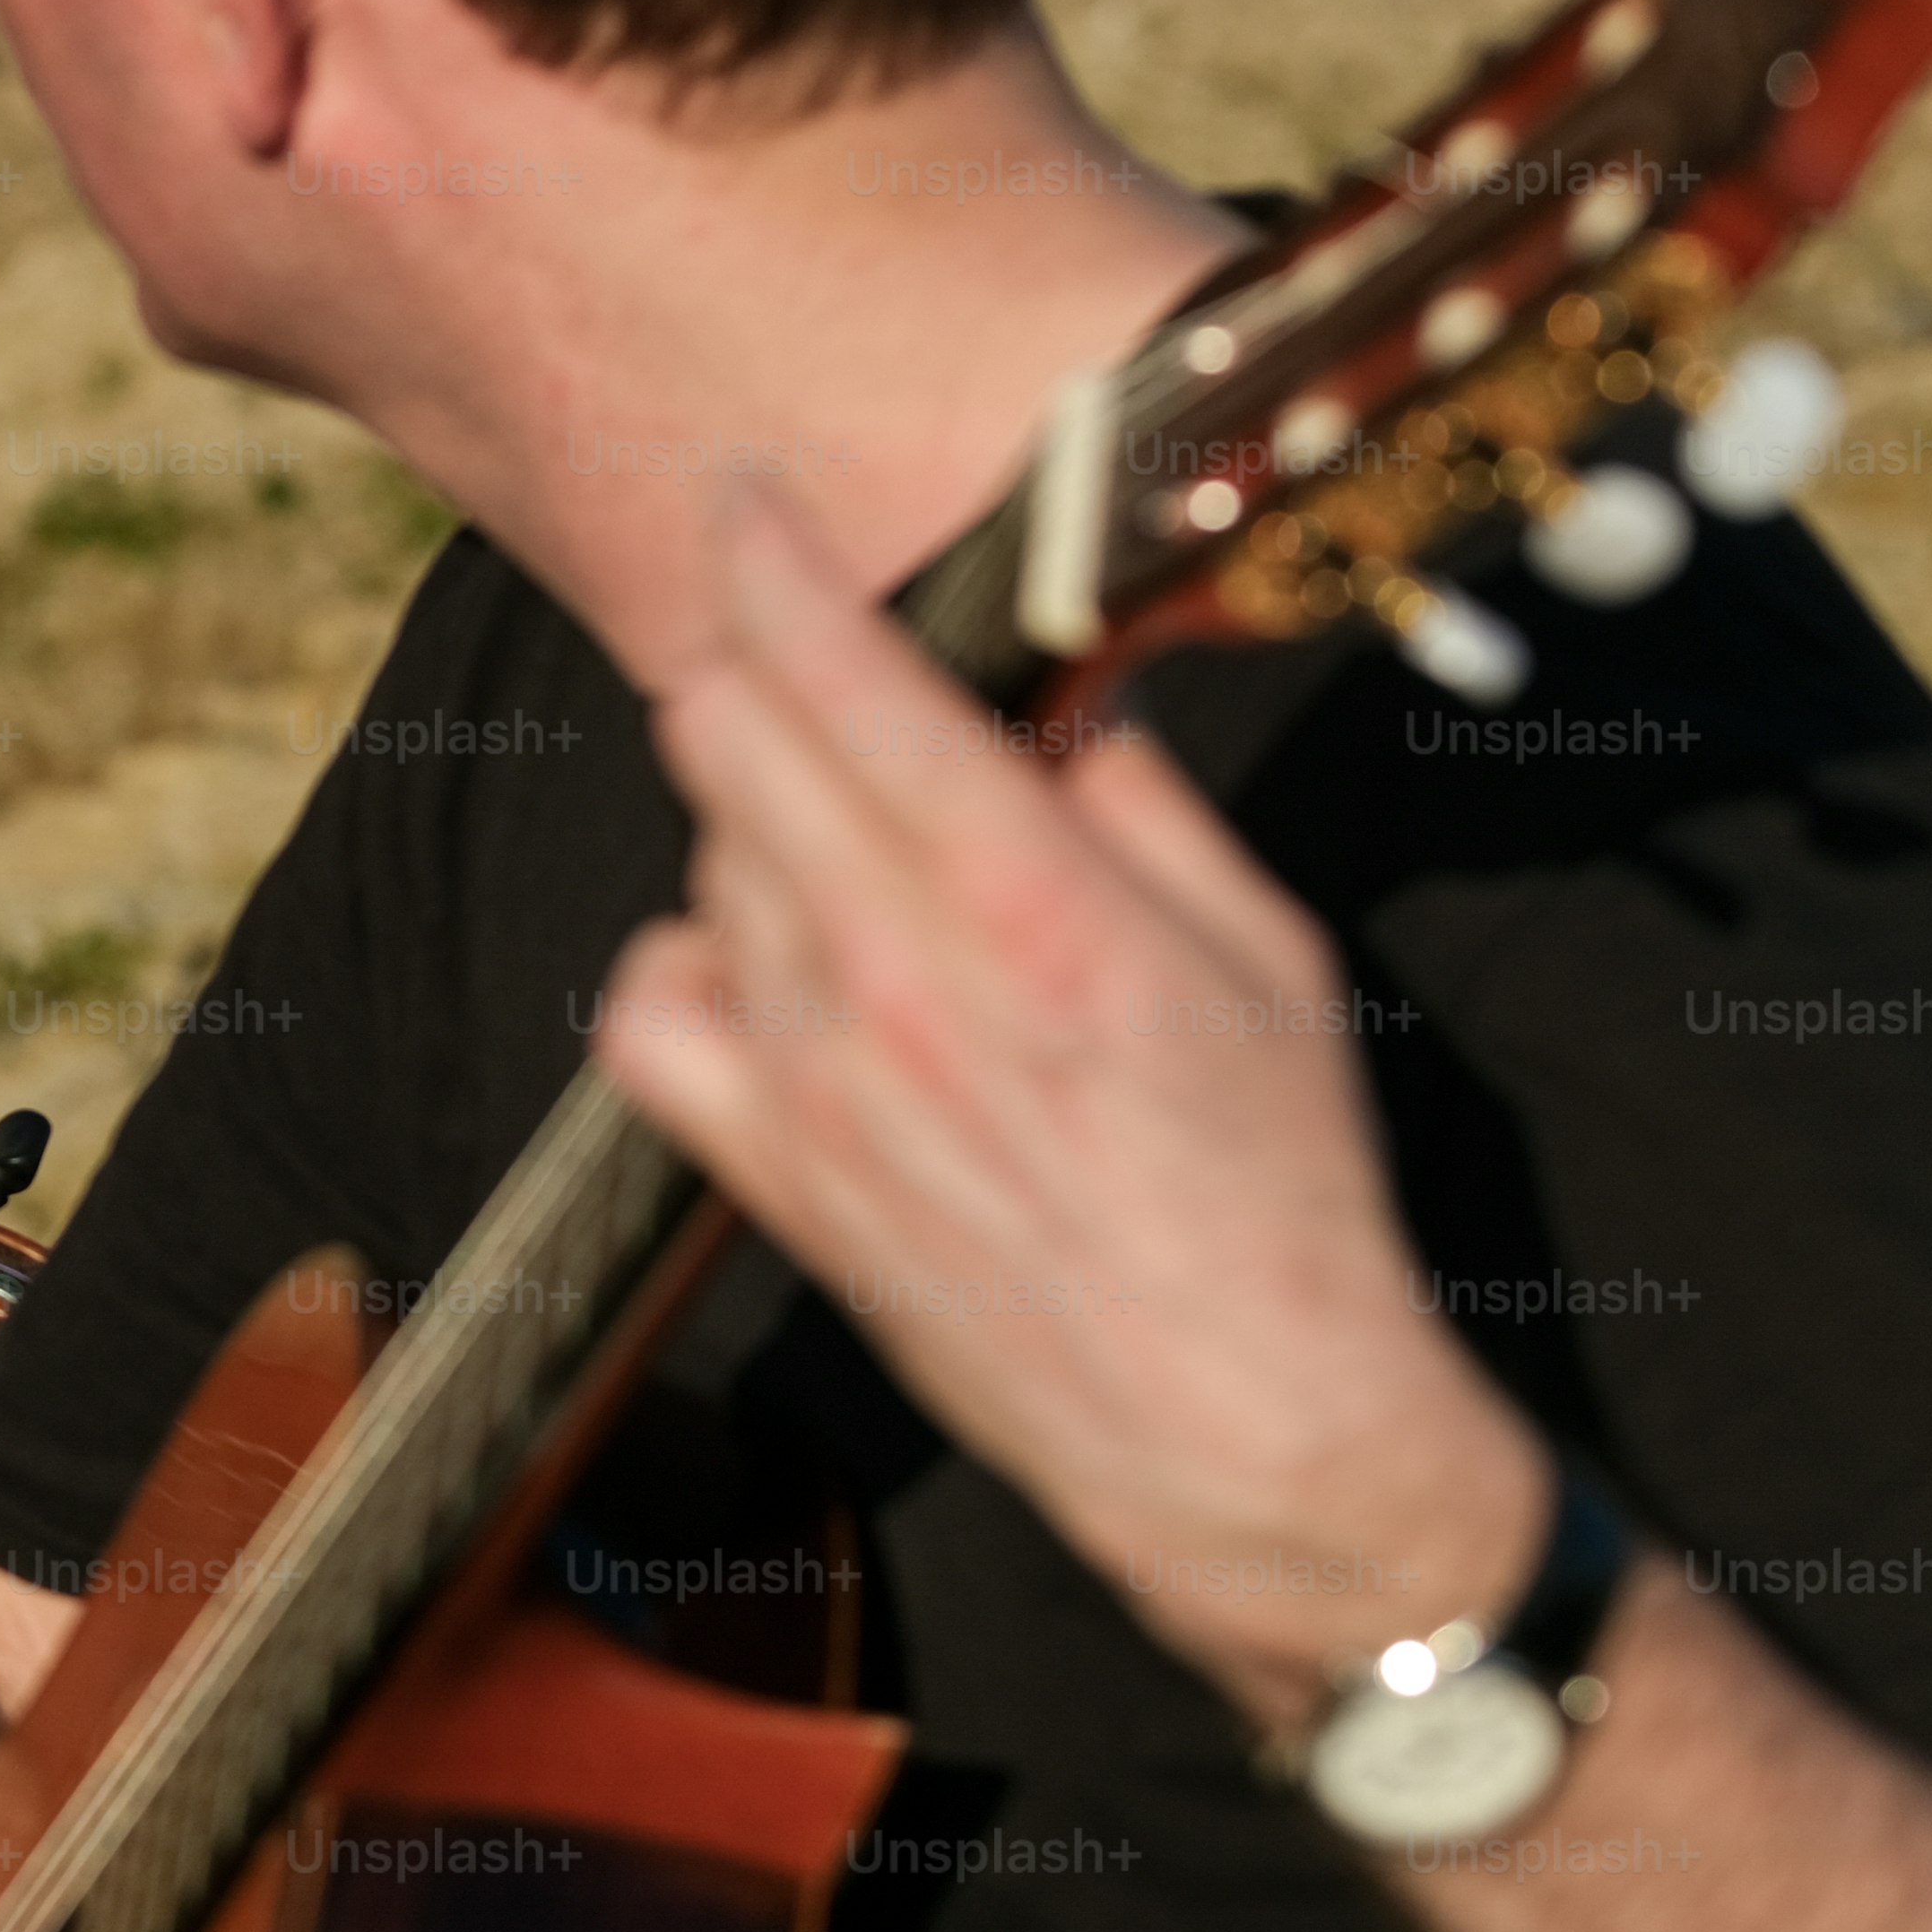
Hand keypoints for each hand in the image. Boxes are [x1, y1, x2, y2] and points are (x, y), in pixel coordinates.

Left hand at [590, 495, 1547, 1715]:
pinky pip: (650, 1014)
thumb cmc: (1281, 1190)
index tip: (749, 503)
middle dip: (755, 665)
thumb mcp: (1264, 952)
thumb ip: (1138, 800)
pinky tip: (769, 969)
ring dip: (762, 819)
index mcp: (1033, 900)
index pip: (840, 673)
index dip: (772, 560)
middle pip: (724, 738)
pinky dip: (691, 961)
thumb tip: (1061, 689)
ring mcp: (816, 1077)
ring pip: (704, 857)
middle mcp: (898, 975)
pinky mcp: (773, 1172)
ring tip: (865, 852)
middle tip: (809, 658)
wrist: (1242, 1428)